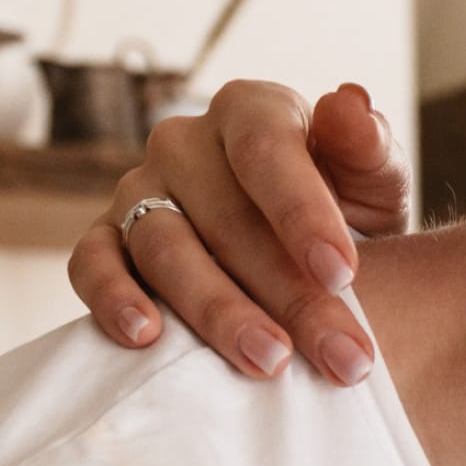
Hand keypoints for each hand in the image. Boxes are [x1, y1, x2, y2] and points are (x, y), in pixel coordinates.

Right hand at [68, 80, 411, 387]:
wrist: (302, 262)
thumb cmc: (345, 214)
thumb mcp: (373, 182)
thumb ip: (367, 148)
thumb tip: (351, 103)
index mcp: (251, 112)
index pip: (266, 150)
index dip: (301, 212)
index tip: (342, 274)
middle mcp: (183, 144)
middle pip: (225, 218)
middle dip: (290, 296)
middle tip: (341, 356)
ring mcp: (137, 192)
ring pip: (164, 248)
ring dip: (217, 312)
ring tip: (270, 362)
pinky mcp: (105, 240)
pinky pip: (92, 265)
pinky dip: (113, 299)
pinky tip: (147, 338)